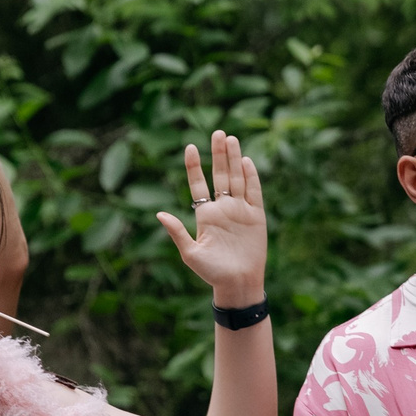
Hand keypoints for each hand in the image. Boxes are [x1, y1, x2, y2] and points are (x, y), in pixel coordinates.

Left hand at [156, 132, 266, 302]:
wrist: (238, 283)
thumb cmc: (212, 272)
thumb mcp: (190, 253)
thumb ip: (177, 232)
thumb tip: (159, 213)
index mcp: (205, 214)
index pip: (198, 184)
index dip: (194, 166)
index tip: (190, 147)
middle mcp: (223, 208)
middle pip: (219, 175)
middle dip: (218, 154)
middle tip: (217, 132)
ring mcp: (240, 210)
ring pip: (236, 178)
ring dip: (234, 159)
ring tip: (231, 138)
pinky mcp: (256, 216)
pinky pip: (254, 192)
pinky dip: (251, 177)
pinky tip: (246, 161)